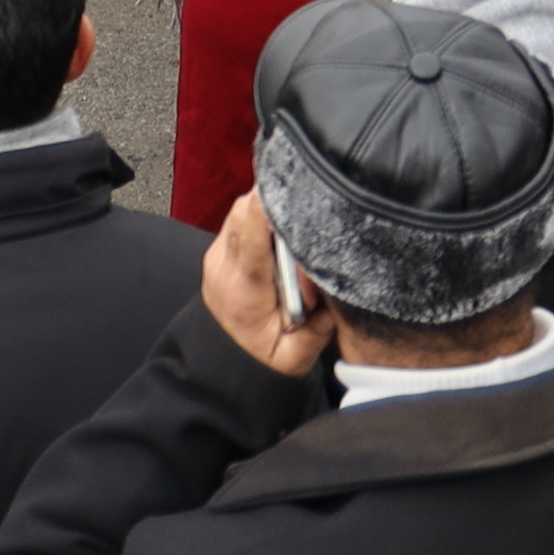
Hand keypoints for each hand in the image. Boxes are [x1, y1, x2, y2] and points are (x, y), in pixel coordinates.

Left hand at [197, 194, 339, 379]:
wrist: (224, 368)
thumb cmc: (261, 361)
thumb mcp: (296, 357)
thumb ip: (319, 327)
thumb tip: (336, 292)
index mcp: (243, 290)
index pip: (251, 230)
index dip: (271, 202)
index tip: (297, 187)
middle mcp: (223, 267)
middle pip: (246, 211)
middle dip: (279, 204)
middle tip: (307, 220)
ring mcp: (216, 256)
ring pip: (243, 210)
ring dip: (271, 212)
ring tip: (294, 236)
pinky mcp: (219, 252)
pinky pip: (240, 219)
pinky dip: (262, 220)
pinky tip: (281, 238)